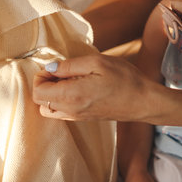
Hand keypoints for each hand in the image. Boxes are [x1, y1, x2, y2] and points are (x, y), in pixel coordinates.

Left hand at [33, 54, 152, 120]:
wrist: (144, 102)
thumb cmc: (124, 79)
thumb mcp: (97, 62)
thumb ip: (69, 65)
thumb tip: (50, 68)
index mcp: (72, 95)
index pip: (38, 92)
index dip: (40, 76)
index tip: (54, 66)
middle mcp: (71, 110)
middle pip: (40, 102)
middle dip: (44, 84)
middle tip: (59, 71)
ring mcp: (77, 117)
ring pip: (49, 110)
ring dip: (51, 94)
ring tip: (66, 80)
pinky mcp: (84, 118)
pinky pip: (61, 112)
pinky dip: (60, 100)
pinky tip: (75, 88)